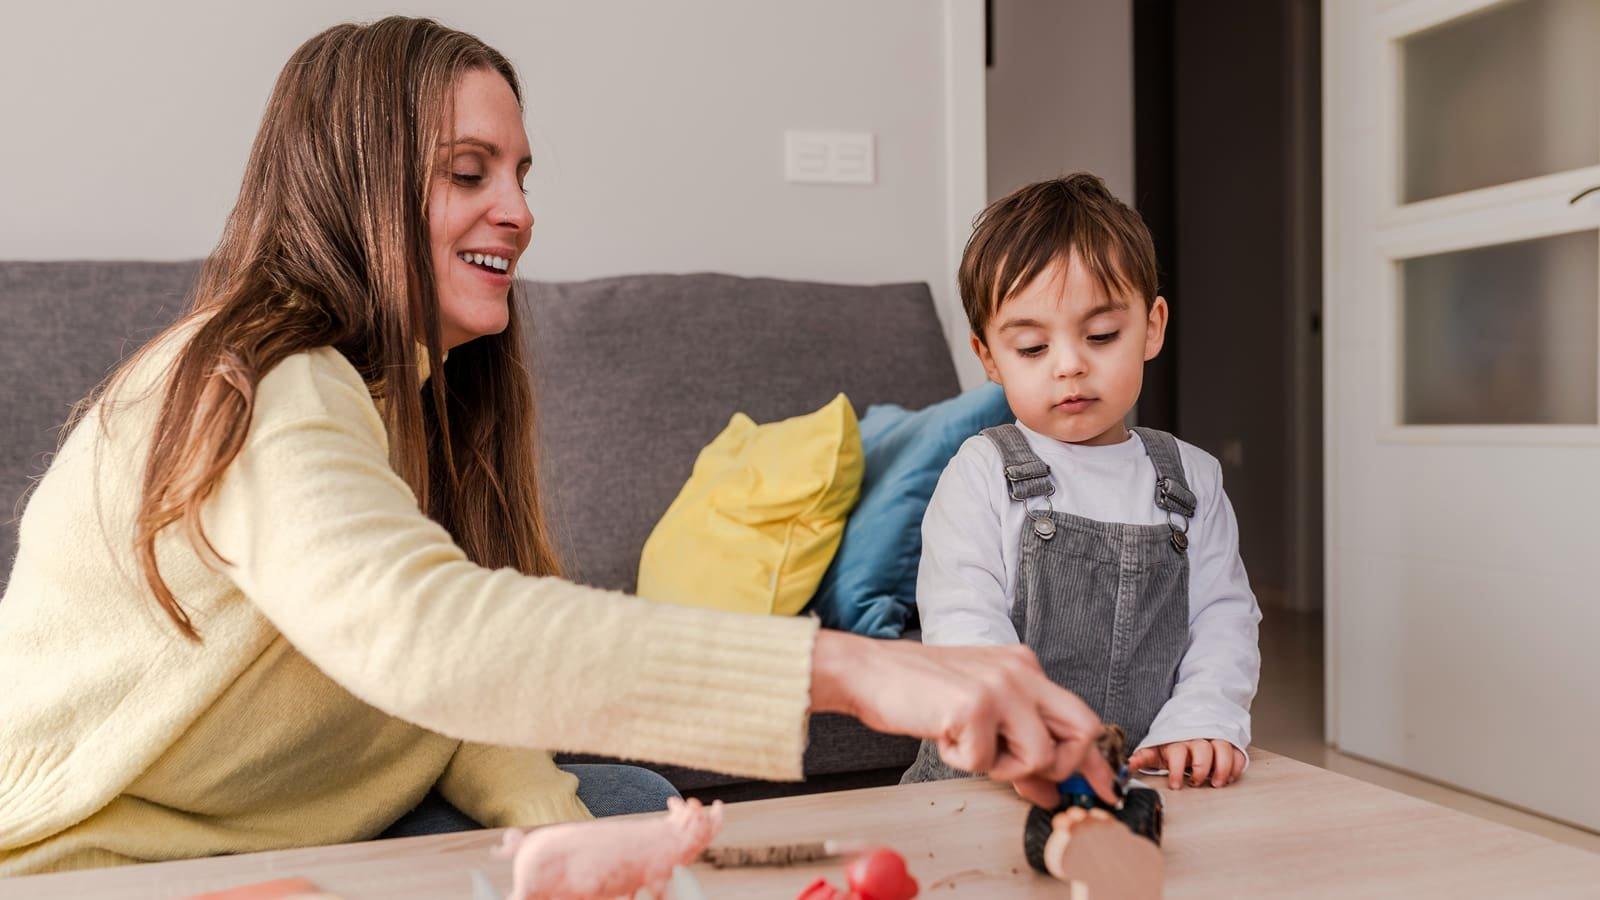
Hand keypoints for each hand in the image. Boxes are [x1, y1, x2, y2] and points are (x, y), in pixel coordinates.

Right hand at [809, 631, 1116, 807]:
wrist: (870, 673)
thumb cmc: (920, 692)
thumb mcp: (981, 716)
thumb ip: (1019, 746)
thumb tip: (1049, 789)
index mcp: (1025, 667)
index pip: (1079, 717)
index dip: (1095, 762)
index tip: (1104, 791)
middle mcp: (1021, 671)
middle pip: (1081, 731)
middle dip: (1058, 766)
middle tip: (1019, 771)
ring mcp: (1001, 686)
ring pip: (1039, 756)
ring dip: (1002, 767)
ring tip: (968, 745)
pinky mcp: (974, 706)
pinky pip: (985, 762)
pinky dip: (961, 761)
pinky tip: (943, 734)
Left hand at [1128, 739, 1243, 788]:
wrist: (1188, 725)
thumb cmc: (1170, 744)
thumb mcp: (1154, 751)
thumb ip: (1141, 758)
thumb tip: (1127, 766)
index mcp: (1176, 742)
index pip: (1178, 753)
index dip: (1177, 770)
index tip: (1176, 785)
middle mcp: (1196, 739)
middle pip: (1203, 750)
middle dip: (1201, 769)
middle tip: (1197, 782)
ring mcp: (1213, 740)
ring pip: (1223, 749)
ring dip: (1222, 767)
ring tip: (1216, 783)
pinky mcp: (1228, 744)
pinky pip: (1237, 752)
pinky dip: (1236, 766)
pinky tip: (1229, 778)